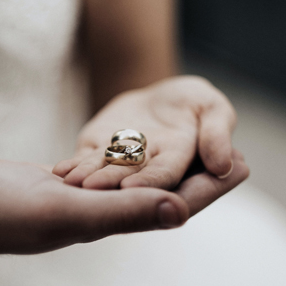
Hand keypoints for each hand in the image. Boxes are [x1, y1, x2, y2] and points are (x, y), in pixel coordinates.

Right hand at [0, 154, 247, 264]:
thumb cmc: (0, 214)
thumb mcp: (65, 211)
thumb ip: (122, 212)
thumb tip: (179, 212)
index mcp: (108, 221)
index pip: (173, 203)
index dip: (211, 187)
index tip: (243, 165)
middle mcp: (102, 212)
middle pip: (164, 191)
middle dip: (199, 175)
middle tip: (231, 153)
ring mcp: (83, 199)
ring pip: (140, 181)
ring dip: (169, 165)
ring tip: (194, 146)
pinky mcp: (64, 184)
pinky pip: (110, 172)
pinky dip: (133, 159)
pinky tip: (140, 150)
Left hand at [53, 76, 237, 189]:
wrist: (159, 96)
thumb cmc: (192, 102)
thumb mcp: (212, 108)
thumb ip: (218, 133)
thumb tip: (225, 165)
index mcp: (178, 161)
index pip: (165, 175)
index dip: (150, 181)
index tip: (132, 187)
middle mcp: (147, 168)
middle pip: (129, 178)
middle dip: (111, 184)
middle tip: (91, 189)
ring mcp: (120, 163)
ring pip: (103, 172)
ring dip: (88, 178)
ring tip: (70, 181)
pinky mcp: (99, 153)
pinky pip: (86, 162)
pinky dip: (75, 167)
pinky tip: (61, 171)